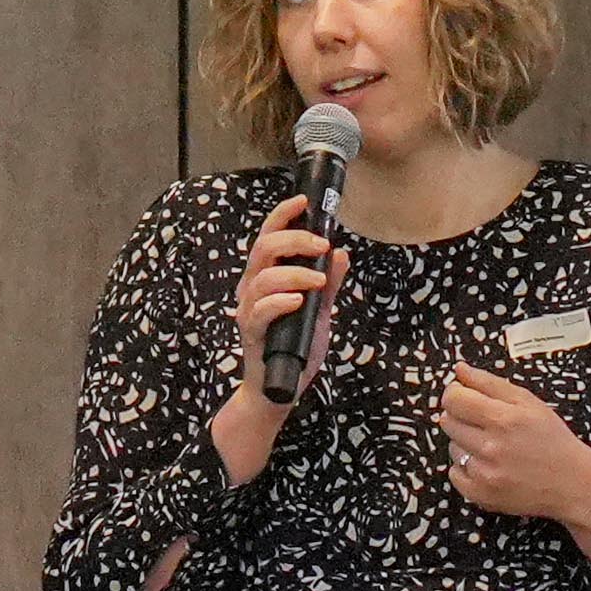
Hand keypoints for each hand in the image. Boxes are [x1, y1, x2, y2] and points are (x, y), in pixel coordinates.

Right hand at [229, 192, 347, 398]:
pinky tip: (299, 301)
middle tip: (322, 244)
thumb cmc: (294, 346)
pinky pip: (260, 310)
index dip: (283, 214)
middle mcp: (252, 288)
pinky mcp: (250, 333)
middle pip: (263, 248)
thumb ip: (329, 283)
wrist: (278, 388)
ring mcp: (249, 310)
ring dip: (295, 273)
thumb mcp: (319, 311)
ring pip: (263, 278)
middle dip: (295, 239)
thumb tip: (341, 253)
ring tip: (319, 281)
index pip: (269, 236)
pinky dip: (280, 302)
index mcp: (265, 276)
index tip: (304, 201)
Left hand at [441, 364, 590, 562]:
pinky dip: (467, 468)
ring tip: (493, 446)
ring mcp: (484, 474)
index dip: (455, 393)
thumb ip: (489, 383)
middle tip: (486, 423)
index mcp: (503, 418)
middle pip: (448, 422)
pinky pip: (455, 473)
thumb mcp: (529, 402)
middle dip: (462, 417)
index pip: (453, 399)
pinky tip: (489, 465)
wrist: (572, 484)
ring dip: (465, 443)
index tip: (463, 395)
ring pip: (452, 447)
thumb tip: (460, 369)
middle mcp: (490, 447)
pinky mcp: (480, 495)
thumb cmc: (553, 440)